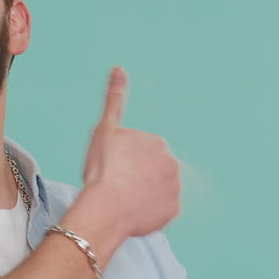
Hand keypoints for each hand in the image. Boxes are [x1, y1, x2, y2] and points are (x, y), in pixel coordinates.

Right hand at [77, 67, 179, 237]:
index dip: (123, 160)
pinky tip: (133, 211)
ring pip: (157, 190)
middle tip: (118, 184)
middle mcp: (172, 162)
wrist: (107, 207)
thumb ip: (115, 99)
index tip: (113, 167)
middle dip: (138, 175)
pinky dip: (149, 211)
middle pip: (152, 169)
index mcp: (156, 142)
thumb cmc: (103, 168)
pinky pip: (160, 210)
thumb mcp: (105, 129)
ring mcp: (175, 187)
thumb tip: (119, 68)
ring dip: (144, 193)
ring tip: (124, 199)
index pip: (140, 151)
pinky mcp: (173, 209)